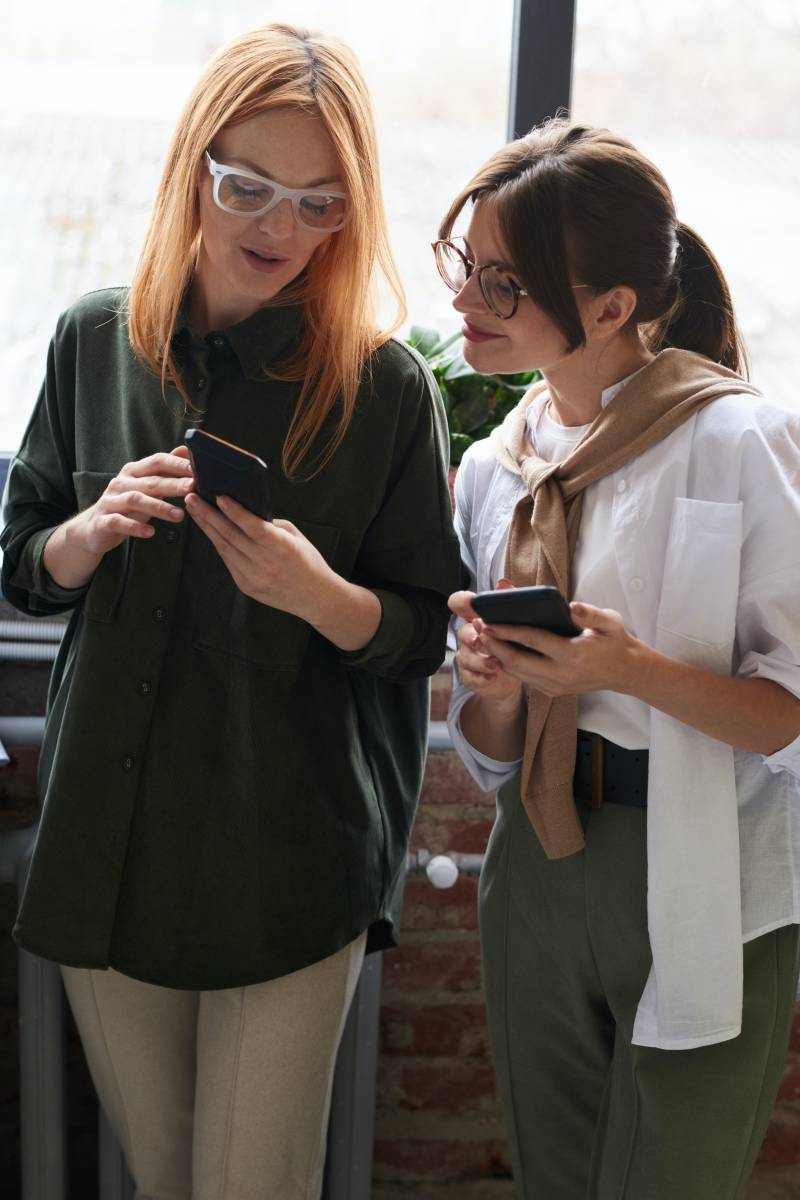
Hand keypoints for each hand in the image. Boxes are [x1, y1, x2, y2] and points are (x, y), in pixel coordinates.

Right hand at [72, 448, 193, 556]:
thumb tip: (185, 450)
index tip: (197, 469)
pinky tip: (151, 532)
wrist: (93, 529)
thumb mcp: (145, 487)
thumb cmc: (126, 506)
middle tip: (192, 488)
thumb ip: (164, 471)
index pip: (157, 461)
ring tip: (179, 515)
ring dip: (159, 507)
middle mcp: (121, 483)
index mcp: (133, 472)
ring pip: (135, 500)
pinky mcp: (103, 521)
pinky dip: (135, 527)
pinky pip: (119, 522)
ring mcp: (110, 501)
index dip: (176, 464)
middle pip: (150, 481)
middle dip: (173, 484)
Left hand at [185, 492, 336, 620]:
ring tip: (195, 511)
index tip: (219, 496)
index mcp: (281, 547)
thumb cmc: (308, 563)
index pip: (253, 526)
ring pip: (224, 548)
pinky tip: (211, 531)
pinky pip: (228, 562)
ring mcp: (253, 577)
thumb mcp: (296, 538)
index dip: (234, 511)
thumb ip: (271, 526)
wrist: (315, 597)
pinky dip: (219, 544)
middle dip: (208, 515)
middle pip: (230, 535)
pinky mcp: (247, 586)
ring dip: (208, 528)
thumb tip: (248, 513)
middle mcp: (265, 563)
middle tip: (192, 498)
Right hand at [448, 587, 523, 711]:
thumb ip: (509, 601)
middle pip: (463, 632)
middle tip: (483, 639)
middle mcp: (468, 635)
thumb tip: (504, 584)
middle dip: (472, 636)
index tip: (470, 600)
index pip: (459, 603)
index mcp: (476, 617)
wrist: (518, 672)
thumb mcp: (515, 622)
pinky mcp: (470, 675)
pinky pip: (470, 677)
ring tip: (496, 664)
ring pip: (466, 657)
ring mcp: (467, 656)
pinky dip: (481, 678)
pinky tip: (492, 677)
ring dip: (480, 661)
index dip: (461, 601)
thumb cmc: (515, 641)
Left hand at [478, 600, 644, 697]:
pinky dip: (508, 664)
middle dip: (494, 644)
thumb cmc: (615, 642)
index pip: (533, 641)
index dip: (508, 631)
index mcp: (574, 655)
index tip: (490, 621)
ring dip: (497, 655)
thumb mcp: (610, 622)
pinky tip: (499, 649)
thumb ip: (591, 614)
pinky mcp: (552, 691)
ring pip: (517, 672)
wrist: (625, 672)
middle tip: (479, 627)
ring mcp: (555, 686)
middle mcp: (561, 675)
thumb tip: (571, 606)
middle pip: (517, 661)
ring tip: (484, 636)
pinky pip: (524, 678)